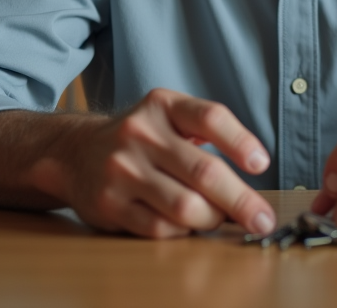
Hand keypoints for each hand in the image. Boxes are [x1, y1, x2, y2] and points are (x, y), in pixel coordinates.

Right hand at [29, 88, 275, 238]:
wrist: (75, 152)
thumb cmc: (140, 137)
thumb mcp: (168, 115)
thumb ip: (207, 131)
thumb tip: (254, 167)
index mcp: (162, 106)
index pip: (210, 118)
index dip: (241, 142)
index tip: (261, 164)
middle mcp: (141, 133)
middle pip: (205, 172)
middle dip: (241, 201)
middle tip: (262, 219)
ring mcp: (123, 170)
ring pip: (185, 206)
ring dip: (212, 218)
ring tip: (219, 218)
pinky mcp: (110, 204)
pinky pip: (160, 228)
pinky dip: (182, 230)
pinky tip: (186, 223)